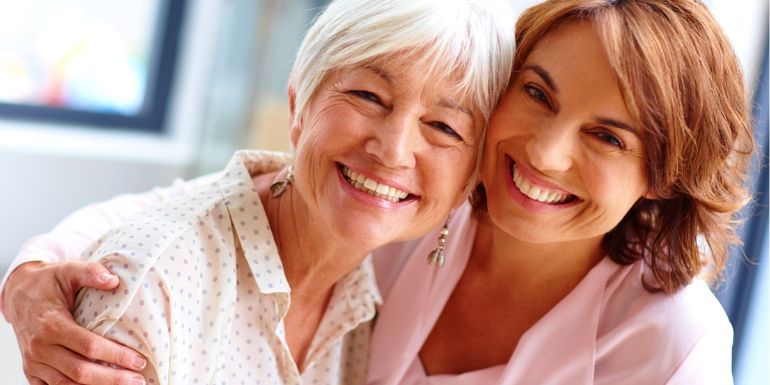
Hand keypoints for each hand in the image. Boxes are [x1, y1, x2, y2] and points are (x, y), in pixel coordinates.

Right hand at [4, 261, 146, 384]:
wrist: (18, 295)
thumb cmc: (48, 283)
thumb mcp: (68, 270)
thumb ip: (90, 272)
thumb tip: (114, 280)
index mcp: (51, 324)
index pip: (89, 346)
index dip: (116, 355)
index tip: (139, 360)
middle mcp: (40, 347)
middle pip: (80, 371)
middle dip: (112, 378)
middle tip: (139, 379)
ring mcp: (34, 363)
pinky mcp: (32, 372)